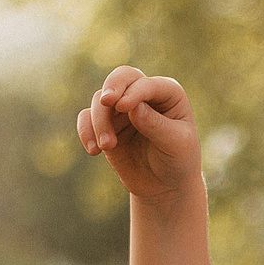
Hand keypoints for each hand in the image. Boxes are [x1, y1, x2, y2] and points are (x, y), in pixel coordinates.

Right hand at [77, 66, 201, 203]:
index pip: (146, 84)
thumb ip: (156, 124)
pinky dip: (85, 131)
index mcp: (167, 93)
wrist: (165, 186)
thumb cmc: (178, 160)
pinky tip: (94, 150)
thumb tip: (133, 108)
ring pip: (100, 100)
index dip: (134, 92)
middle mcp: (143, 95)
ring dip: (100, 122)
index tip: (124, 107)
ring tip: (108, 147)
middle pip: (122, 77)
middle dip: (112, 86)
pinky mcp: (105, 125)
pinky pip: (86, 118)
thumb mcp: (176, 144)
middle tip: (106, 101)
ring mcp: (122, 109)